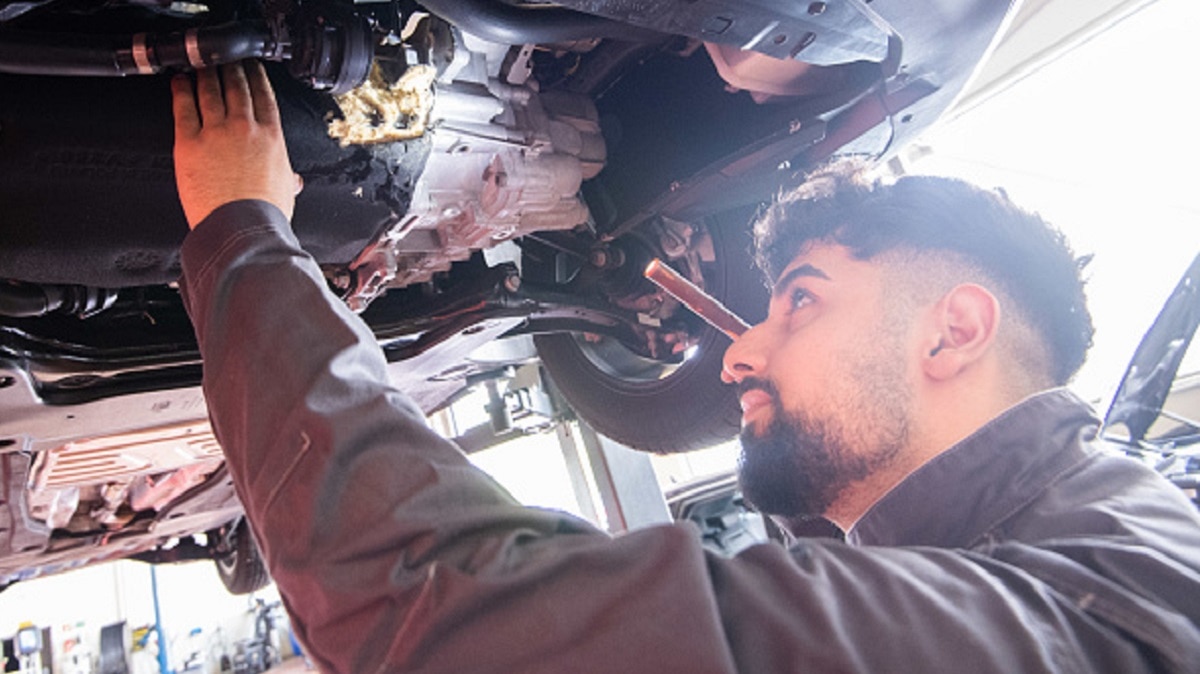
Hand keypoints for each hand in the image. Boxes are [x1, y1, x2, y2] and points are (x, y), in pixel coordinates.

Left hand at [172, 61, 302, 228]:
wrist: (241, 229)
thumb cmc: (264, 216)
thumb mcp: (285, 192)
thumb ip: (288, 179)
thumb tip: (294, 181)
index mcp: (272, 138)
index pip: (264, 95)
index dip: (256, 75)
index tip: (251, 66)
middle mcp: (245, 128)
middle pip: (237, 86)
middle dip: (231, 66)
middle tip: (226, 57)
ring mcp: (216, 132)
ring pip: (210, 90)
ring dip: (206, 72)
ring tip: (202, 62)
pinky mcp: (190, 142)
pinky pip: (183, 107)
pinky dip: (181, 90)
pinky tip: (180, 81)